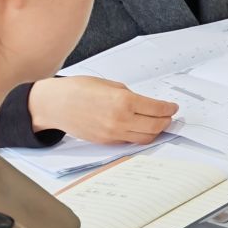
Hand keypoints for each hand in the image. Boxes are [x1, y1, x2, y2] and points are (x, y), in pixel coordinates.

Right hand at [29, 75, 177, 143]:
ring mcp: (112, 133)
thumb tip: (145, 104)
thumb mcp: (110, 85)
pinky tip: (140, 128)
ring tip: (158, 123)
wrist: (55, 104)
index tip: (173, 107)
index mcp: (123, 102)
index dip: (169, 108)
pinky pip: (129, 141)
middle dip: (166, 121)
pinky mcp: (106, 141)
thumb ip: (130, 95)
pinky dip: (139, 135)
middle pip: (155, 127)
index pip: (157, 109)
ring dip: (155, 131)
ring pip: (144, 138)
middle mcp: (120, 120)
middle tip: (169, 115)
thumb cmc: (78, 89)